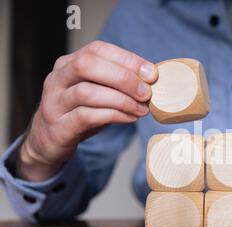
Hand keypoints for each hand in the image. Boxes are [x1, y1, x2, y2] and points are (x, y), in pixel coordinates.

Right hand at [17, 41, 157, 180]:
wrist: (49, 141)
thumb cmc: (79, 112)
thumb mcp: (97, 92)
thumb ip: (117, 83)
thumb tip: (152, 80)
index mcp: (68, 64)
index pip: (97, 49)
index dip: (127, 59)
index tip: (152, 74)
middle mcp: (57, 79)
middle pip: (87, 65)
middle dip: (123, 78)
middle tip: (146, 93)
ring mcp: (54, 102)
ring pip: (87, 92)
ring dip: (121, 100)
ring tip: (141, 109)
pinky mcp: (58, 126)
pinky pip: (86, 116)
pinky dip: (113, 116)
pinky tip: (129, 118)